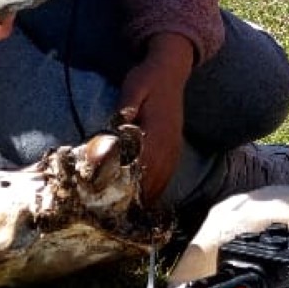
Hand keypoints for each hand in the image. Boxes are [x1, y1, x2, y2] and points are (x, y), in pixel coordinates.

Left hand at [119, 33, 196, 203]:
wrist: (171, 69)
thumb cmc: (147, 78)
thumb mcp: (133, 87)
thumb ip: (128, 107)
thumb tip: (120, 124)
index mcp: (157, 132)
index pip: (143, 166)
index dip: (129, 186)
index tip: (114, 203)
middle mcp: (168, 143)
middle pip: (153, 179)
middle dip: (137, 199)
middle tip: (118, 218)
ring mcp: (174, 146)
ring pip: (162, 179)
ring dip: (148, 197)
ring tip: (132, 216)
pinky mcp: (174, 145)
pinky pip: (168, 173)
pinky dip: (158, 188)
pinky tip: (147, 199)